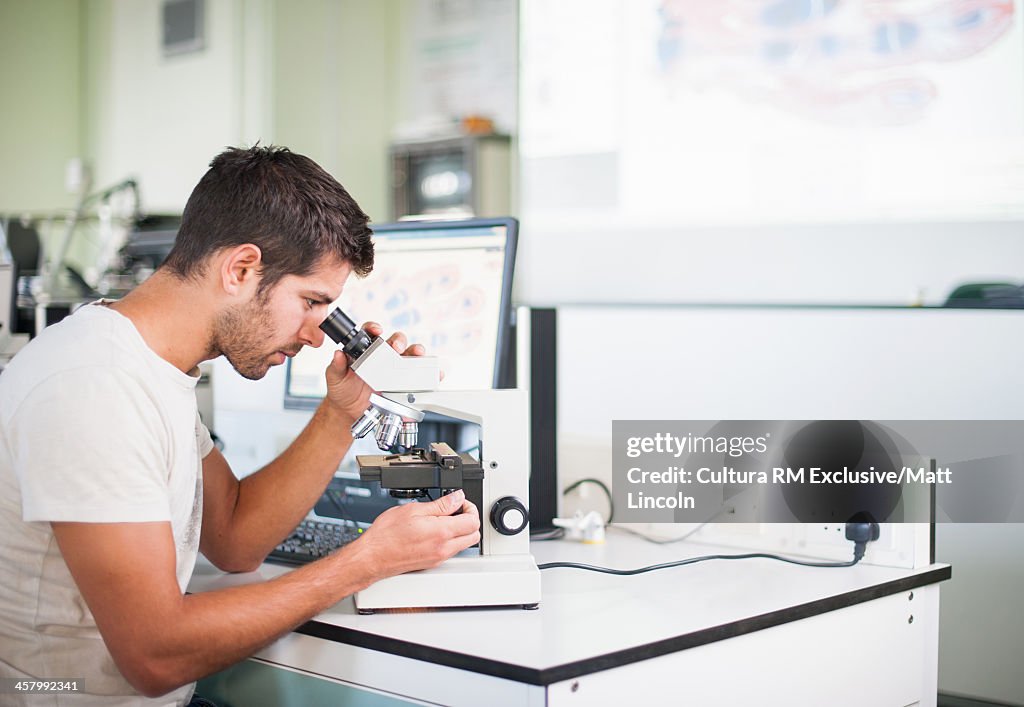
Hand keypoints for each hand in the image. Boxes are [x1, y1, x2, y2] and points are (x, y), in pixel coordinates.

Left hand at [323, 322, 427, 420]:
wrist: (351, 412)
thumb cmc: (343, 391)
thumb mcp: (335, 379)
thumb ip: (336, 367)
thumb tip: (337, 354)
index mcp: (366, 351)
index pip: (371, 333)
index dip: (374, 328)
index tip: (377, 330)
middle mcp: (384, 356)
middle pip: (396, 341)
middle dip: (399, 341)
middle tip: (397, 348)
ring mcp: (396, 369)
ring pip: (411, 355)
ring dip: (417, 352)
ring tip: (419, 355)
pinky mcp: (405, 383)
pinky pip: (421, 376)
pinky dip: (430, 373)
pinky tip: (434, 374)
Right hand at [351, 489, 480, 581]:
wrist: (373, 557)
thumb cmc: (387, 535)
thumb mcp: (413, 509)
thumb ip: (441, 504)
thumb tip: (457, 497)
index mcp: (441, 532)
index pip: (473, 521)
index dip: (470, 507)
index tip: (459, 502)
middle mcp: (444, 548)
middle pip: (474, 535)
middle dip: (469, 520)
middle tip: (456, 510)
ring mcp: (439, 557)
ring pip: (464, 544)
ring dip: (461, 531)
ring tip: (444, 519)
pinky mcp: (433, 563)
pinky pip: (452, 551)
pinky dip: (451, 540)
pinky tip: (436, 530)